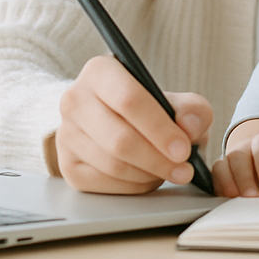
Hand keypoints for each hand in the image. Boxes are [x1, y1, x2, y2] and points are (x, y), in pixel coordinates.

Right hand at [55, 54, 213, 193]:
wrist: (119, 122)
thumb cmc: (149, 109)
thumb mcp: (176, 100)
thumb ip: (192, 109)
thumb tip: (189, 127)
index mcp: (100, 72)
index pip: (129, 100)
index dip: (159, 129)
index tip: (184, 149)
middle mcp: (75, 100)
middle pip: (120, 139)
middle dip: (158, 159)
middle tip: (184, 169)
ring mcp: (66, 134)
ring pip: (113, 165)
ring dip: (149, 174)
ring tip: (169, 170)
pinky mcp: (68, 166)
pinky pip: (105, 185)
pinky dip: (134, 186)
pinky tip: (148, 176)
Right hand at [213, 118, 258, 197]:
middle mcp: (245, 146)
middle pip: (240, 157)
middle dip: (246, 179)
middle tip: (255, 199)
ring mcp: (231, 156)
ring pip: (224, 165)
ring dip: (230, 185)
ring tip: (239, 204)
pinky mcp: (221, 169)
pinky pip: (215, 175)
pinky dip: (219, 188)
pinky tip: (227, 203)